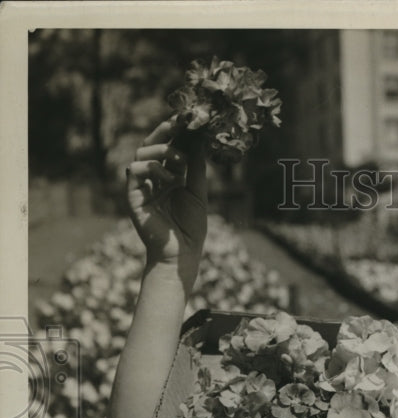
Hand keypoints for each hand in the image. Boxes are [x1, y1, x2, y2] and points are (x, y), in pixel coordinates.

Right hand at [126, 118, 207, 290]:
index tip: (190, 118)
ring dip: (162, 151)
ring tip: (180, 160)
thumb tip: (199, 140)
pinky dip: (152, 168)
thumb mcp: (198, 192)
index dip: (178, 133)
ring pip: (142, 154)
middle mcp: (153, 178)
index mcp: (169, 176)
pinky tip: (170, 178)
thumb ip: (197, 167)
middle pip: (153, 145)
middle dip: (166, 130)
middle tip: (180, 120)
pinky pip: (134, 171)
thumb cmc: (191, 228)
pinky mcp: (133, 196)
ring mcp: (142, 186)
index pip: (170, 147)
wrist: (181, 254)